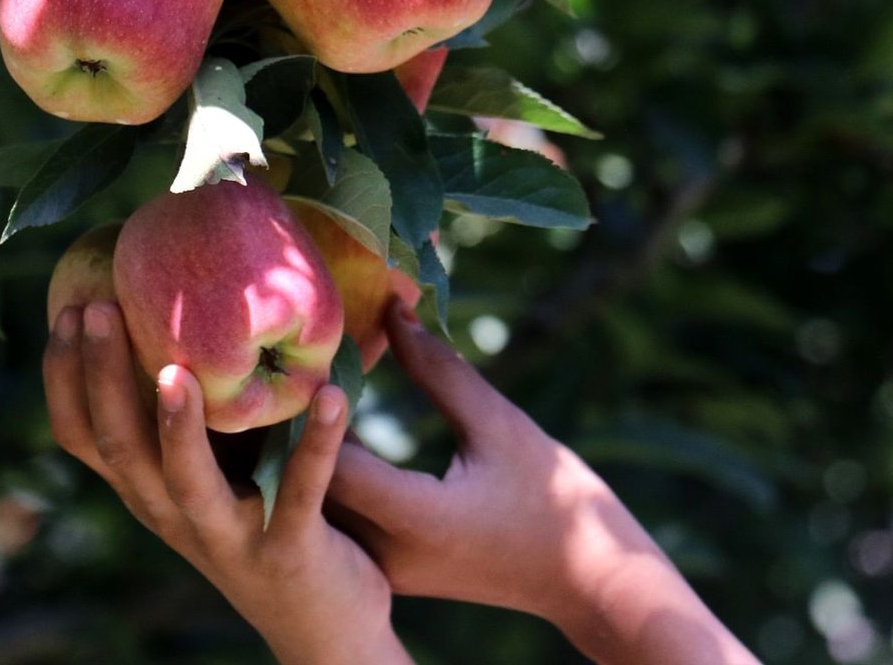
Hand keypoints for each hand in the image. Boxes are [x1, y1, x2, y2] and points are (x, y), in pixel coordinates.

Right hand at [44, 301, 409, 664]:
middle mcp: (174, 518)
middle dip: (103, 377)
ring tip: (175, 369)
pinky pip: (300, 492)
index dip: (66, 377)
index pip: (84, 437)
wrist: (324, 626)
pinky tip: (331, 394)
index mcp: (151, 493)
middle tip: (97, 307)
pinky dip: (317, 444)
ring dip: (178, 425)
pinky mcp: (290, 553)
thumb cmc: (267, 522)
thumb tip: (187, 312)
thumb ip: (198, 416)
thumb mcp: (217, 472)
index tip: (66, 309)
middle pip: (121, 449)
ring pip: (187, 481)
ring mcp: (229, 539)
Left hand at [327, 301, 757, 664]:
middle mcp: (389, 552)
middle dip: (305, 429)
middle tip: (303, 370)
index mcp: (415, 516)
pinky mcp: (395, 572)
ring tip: (314, 395)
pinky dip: (337, 478)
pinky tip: (342, 433)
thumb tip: (392, 311)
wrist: (589, 582)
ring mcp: (389, 570)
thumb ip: (437, 369)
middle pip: (314, 486)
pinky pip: (346, 521)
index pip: (333, 458)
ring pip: (325, 507)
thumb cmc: (556, 500)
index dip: (317, 406)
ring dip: (316, 454)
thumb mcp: (499, 422)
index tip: (317, 356)